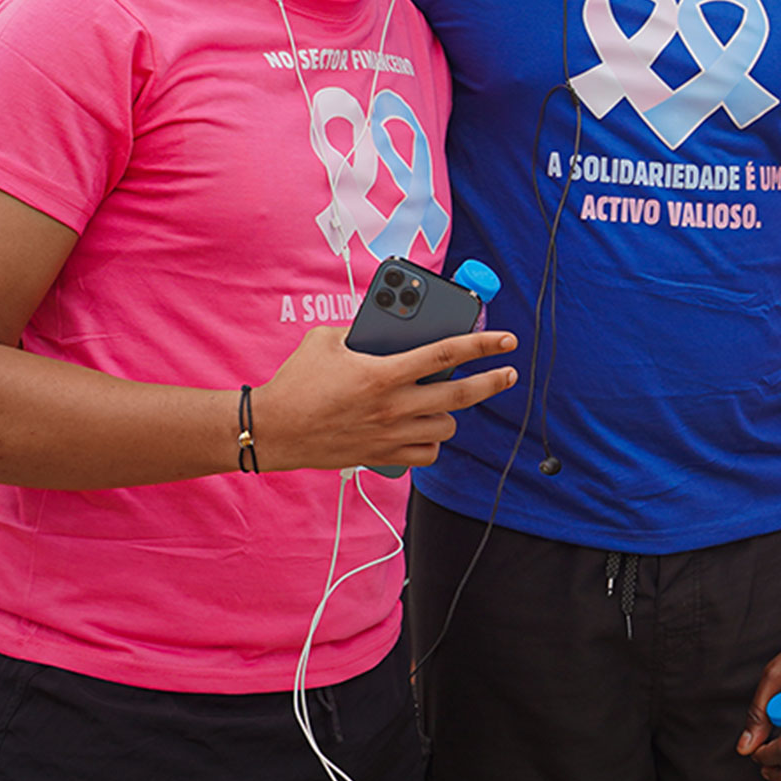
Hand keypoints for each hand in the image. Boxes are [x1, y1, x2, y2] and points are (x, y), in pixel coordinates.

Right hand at [248, 325, 516, 472]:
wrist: (272, 430)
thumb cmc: (296, 382)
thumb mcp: (325, 340)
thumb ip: (360, 329)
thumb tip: (386, 325)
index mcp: (382, 373)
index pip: (446, 354)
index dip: (483, 345)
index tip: (508, 340)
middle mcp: (392, 405)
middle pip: (461, 396)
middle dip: (493, 382)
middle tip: (508, 374)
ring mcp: (389, 434)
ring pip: (447, 427)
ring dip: (453, 412)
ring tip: (447, 400)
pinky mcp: (381, 455)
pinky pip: (427, 453)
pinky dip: (432, 441)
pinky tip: (426, 428)